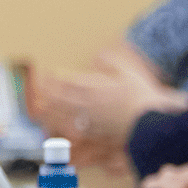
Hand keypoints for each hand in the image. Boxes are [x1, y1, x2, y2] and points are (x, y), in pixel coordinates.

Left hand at [34, 64, 185, 151]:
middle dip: (46, 92)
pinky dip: (62, 125)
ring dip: (49, 110)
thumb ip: (111, 64)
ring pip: (62, 114)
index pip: (66, 81)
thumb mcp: (129, 74)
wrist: (151, 124)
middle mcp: (87, 103)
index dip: (53, 77)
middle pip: (59, 98)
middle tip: (37, 89)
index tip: (46, 73)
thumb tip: (99, 56)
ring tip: (39, 107)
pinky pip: (73, 128)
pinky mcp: (95, 132)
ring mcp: (89, 119)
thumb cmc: (142, 99)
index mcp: (94, 87)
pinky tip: (58, 125)